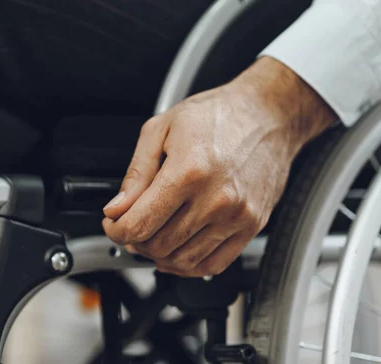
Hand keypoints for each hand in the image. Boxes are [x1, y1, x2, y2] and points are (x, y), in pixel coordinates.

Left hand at [102, 57, 335, 276]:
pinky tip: (177, 252)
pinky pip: (214, 264)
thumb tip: (117, 208)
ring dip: (159, 255)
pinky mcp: (252, 226)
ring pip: (184, 260)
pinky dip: (189, 266)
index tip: (113, 224)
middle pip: (159, 244)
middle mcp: (216, 199)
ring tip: (153, 237)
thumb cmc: (219, 116)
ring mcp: (237, 216)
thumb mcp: (163, 129)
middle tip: (131, 226)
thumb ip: (136, 173)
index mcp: (189, 171)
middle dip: (135, 240)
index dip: (116, 230)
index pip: (140, 223)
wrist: (268, 114)